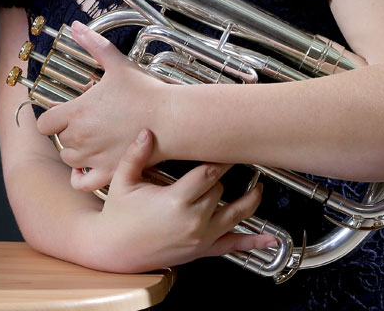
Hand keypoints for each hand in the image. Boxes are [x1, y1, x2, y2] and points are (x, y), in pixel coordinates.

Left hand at [37, 20, 165, 189]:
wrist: (171, 119)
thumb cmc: (145, 92)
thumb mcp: (116, 63)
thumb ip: (93, 44)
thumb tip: (76, 25)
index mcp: (76, 113)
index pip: (44, 123)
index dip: (52, 119)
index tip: (65, 114)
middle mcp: (80, 138)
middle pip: (59, 141)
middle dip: (68, 133)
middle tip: (86, 125)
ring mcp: (93, 158)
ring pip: (69, 160)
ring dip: (75, 154)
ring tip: (91, 143)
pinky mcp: (109, 173)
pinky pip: (82, 183)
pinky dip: (81, 178)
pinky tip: (90, 168)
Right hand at [85, 128, 276, 272]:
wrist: (115, 250)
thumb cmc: (118, 216)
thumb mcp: (123, 181)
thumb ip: (136, 155)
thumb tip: (147, 132)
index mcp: (175, 200)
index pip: (208, 173)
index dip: (220, 159)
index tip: (228, 146)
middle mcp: (193, 220)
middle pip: (221, 190)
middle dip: (222, 177)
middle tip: (231, 162)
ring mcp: (200, 238)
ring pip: (236, 215)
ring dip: (249, 201)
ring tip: (258, 189)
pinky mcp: (202, 251)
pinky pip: (233, 246)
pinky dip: (253, 242)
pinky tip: (268, 239)